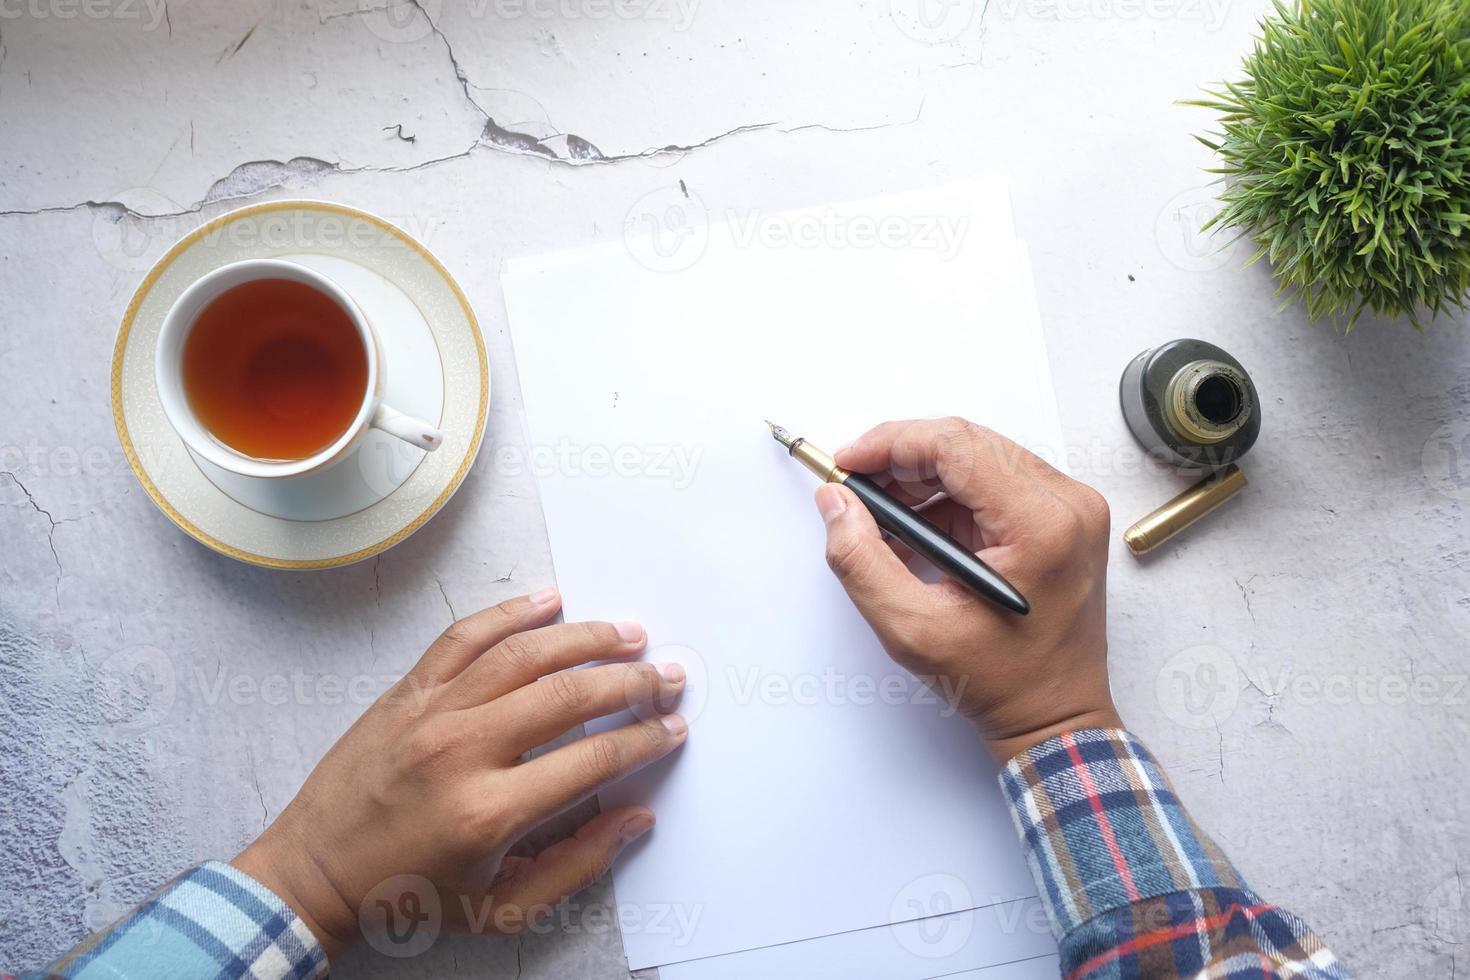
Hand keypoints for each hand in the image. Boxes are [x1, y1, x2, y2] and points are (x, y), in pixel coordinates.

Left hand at [232, 589, 686, 956]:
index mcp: (489, 813)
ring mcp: (431, 713)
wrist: (314, 874)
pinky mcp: (407, 692)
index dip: (645, 741)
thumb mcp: (501, 909)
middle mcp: (461, 752)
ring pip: (523, 654)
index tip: (672, 729)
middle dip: (631, 683)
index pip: (592, 761)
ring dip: (585, 637)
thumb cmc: (406, 897)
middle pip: (567, 695)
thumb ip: (577, 865)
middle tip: (667, 678)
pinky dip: (510, 612)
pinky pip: (464, 636)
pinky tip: (549, 602)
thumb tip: (635, 817)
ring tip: (628, 636)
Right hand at [814, 418, 1119, 762]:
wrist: (1054, 717)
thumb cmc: (1001, 683)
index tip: (847, 461)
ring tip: (882, 513)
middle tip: (855, 486)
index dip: (892, 443)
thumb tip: (836, 502)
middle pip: (968, 443)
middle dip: (902, 458)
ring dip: (924, 476)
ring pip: (981, 456)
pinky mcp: (1064, 519)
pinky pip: (996, 481)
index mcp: (1041, 526)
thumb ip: (862, 560)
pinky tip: (917, 526)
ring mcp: (1072, 510)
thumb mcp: (913, 630)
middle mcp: (1068, 506)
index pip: (957, 446)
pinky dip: (950, 495)